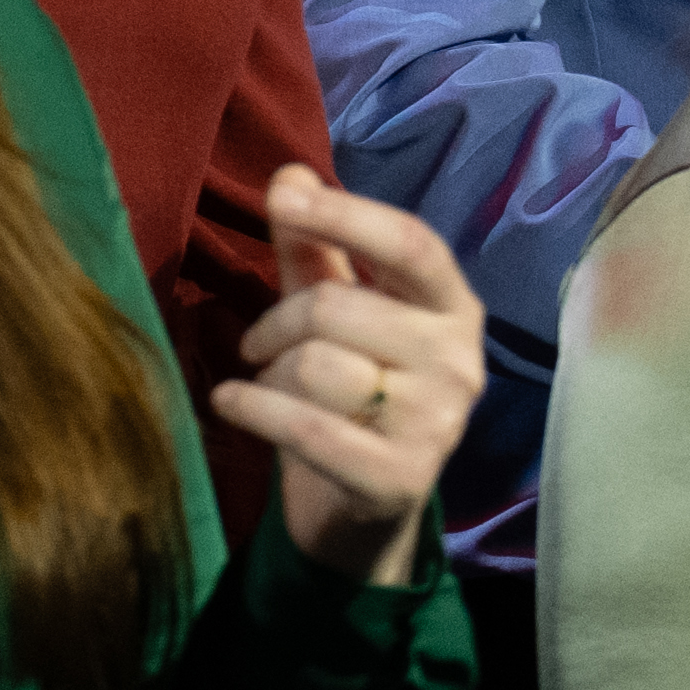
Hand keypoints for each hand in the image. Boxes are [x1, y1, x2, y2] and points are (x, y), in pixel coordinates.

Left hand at [217, 171, 489, 567]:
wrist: (366, 514)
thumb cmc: (351, 399)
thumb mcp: (335, 320)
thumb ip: (316, 251)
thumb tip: (289, 174)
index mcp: (453, 310)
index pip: (410, 244)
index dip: (347, 215)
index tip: (286, 200)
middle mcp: (460, 361)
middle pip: (338, 307)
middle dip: (275, 323)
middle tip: (255, 345)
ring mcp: (438, 423)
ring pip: (317, 366)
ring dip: (269, 375)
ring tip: (268, 389)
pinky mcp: (400, 478)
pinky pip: (308, 428)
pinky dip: (253, 409)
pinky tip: (229, 402)